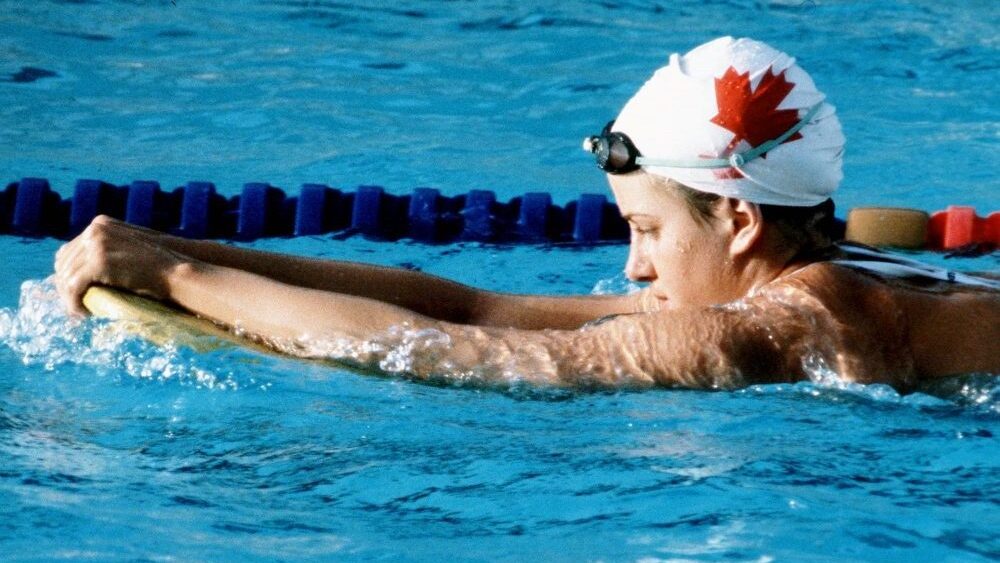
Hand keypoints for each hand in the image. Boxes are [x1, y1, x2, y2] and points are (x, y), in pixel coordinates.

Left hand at [54, 215, 193, 315]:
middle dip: (65, 286)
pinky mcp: (99, 262)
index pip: (69, 249)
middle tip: (74, 304)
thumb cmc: (160, 266)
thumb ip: (108, 251)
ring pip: (66, 276)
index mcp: (100, 223)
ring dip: (69, 297)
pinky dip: (74, 302)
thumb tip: (86, 272)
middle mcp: (94, 229)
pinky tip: (83, 312)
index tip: (73, 291)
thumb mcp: (128, 249)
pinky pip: (74, 286)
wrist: (177, 272)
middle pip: (63, 262)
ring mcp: (96, 244)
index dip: (67, 273)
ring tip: (79, 310)